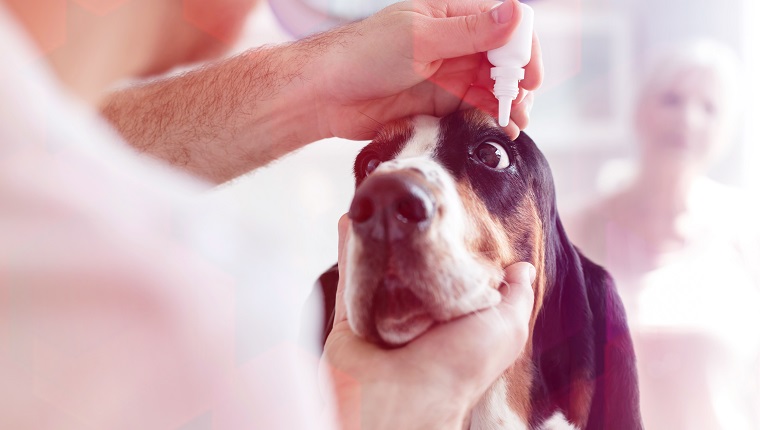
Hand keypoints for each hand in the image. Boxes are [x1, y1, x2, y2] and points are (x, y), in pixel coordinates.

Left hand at [309, 0, 542, 140]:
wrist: (326, 95)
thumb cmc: (364, 55)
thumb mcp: (421, 38)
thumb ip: (470, 31)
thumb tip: (516, 13)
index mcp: (452, 14)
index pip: (504, 25)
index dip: (523, 49)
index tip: (530, 76)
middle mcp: (455, 43)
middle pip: (504, 59)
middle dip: (519, 81)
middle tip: (522, 105)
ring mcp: (449, 73)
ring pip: (493, 86)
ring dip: (510, 103)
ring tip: (516, 123)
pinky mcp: (440, 102)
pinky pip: (475, 109)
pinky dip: (492, 118)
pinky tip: (502, 130)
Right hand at [320, 215, 535, 429]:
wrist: (401, 399)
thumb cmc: (457, 368)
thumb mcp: (505, 330)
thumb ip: (515, 297)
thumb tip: (522, 269)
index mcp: (455, 322)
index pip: (456, 277)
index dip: (456, 246)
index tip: (452, 211)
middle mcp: (418, 319)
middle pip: (413, 269)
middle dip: (412, 236)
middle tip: (412, 200)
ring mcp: (382, 318)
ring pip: (380, 266)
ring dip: (379, 234)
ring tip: (382, 197)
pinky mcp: (352, 318)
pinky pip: (351, 274)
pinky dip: (349, 246)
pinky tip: (353, 218)